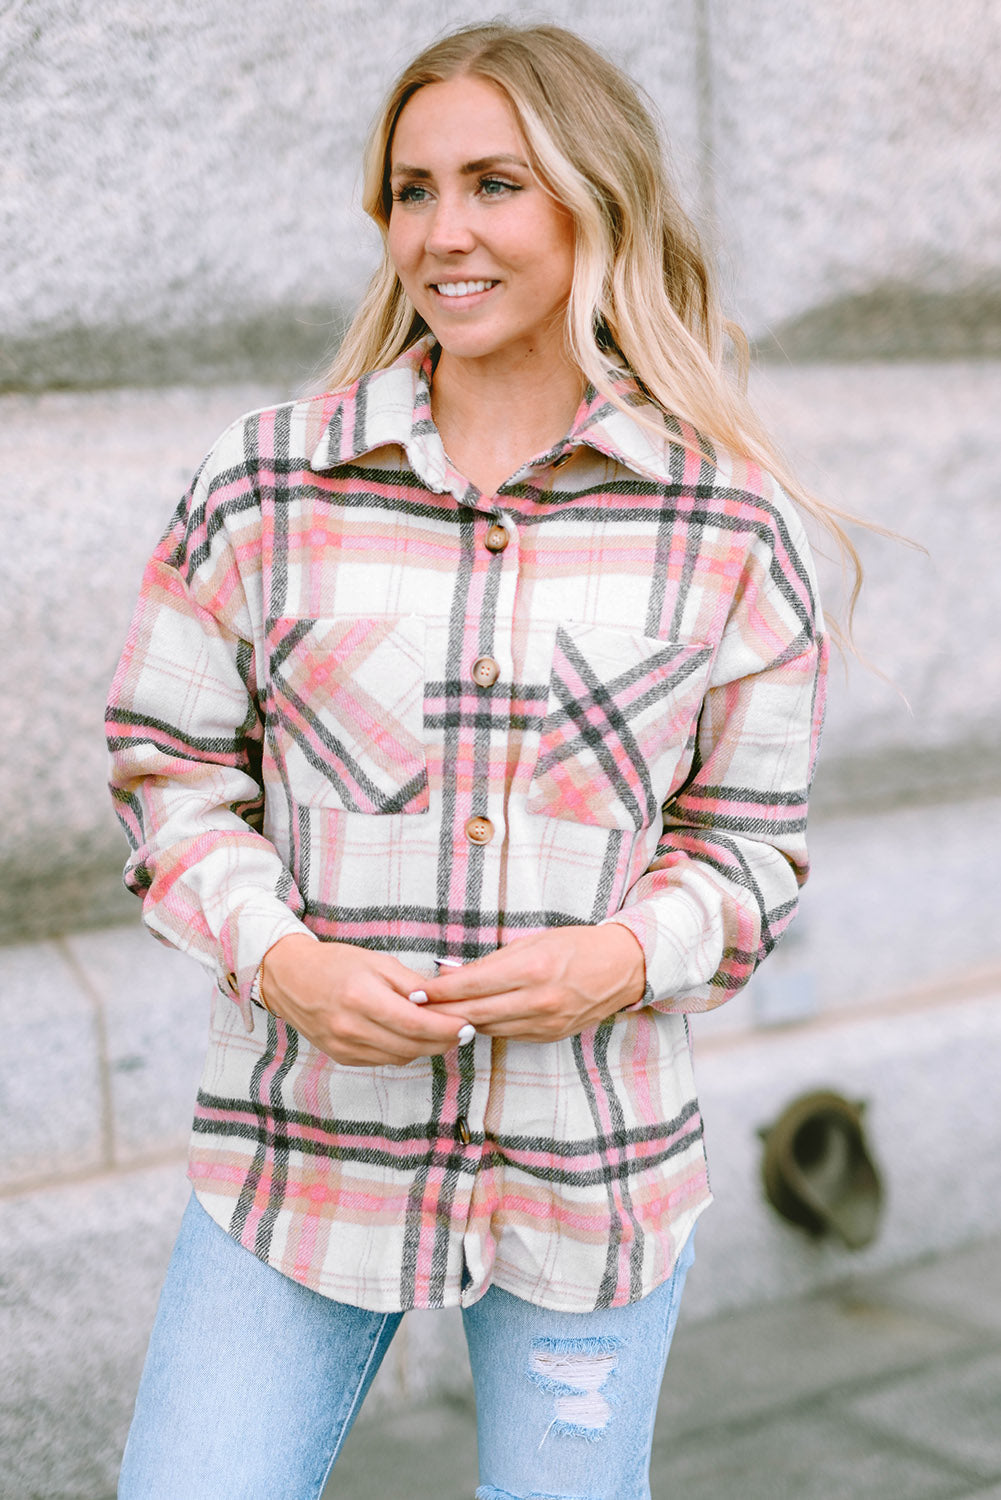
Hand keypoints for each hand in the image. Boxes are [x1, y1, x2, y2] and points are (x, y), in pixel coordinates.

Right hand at [259, 935, 473, 1066]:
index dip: (446, 1028)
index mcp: (362, 998)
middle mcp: (351, 1027)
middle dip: (443, 1040)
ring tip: (440, 1031)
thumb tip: (444, 1002)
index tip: (468, 1025)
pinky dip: (403, 1050)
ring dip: (425, 1047)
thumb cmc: (336, 964)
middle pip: (412, 1045)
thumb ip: (412, 985)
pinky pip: (384, 1059)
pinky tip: (410, 1035)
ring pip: (401, 1056)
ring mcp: (344, 1046)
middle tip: (464, 1030)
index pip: (415, 1023)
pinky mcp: (342, 1056)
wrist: (290, 978)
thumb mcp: (378, 962)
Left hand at [416, 924, 646, 1043]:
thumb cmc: (575, 946)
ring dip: (461, 1022)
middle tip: (415, 1008)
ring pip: (488, 1028)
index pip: (472, 985)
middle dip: (441, 1011)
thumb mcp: (532, 942)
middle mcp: (538, 1000)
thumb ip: (491, 963)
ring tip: (436, 1015)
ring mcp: (545, 1023)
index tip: (417, 992)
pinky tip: (472, 1019)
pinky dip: (487, 1026)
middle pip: (475, 1012)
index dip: (440, 991)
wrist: (620, 968)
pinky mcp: (549, 1036)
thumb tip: (452, 975)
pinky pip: (508, 1035)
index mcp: (531, 969)